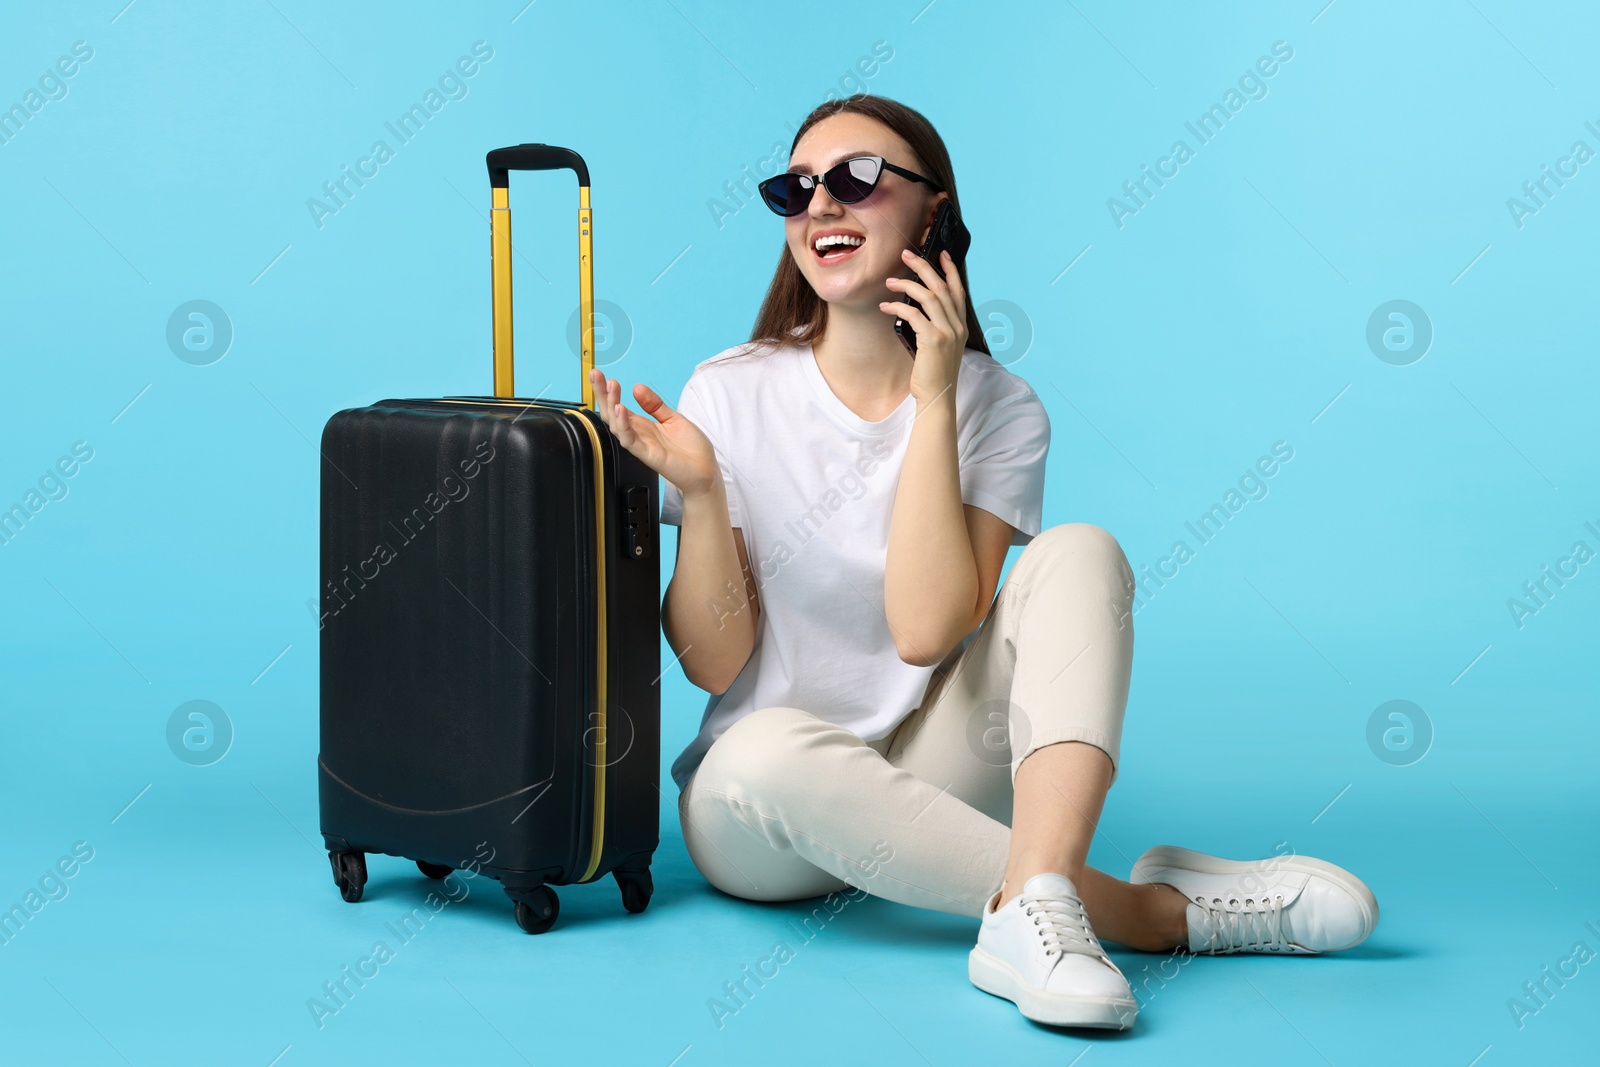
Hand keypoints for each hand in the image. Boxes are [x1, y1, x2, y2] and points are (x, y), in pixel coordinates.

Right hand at [588, 368, 721, 500]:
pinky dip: (623, 425)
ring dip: (611, 405)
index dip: (608, 391)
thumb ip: (654, 404)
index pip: (618, 406)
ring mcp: (641, 445)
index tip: (601, 375)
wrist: (706, 472)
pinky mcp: (648, 454)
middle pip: (612, 413)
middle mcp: (638, 435)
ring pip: (617, 425)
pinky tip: (621, 409)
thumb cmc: (691, 449)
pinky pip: (630, 440)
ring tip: (611, 387)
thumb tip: (637, 387)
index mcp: (642, 426)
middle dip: (602, 394)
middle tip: (595, 375)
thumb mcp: (672, 418)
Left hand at [880, 247, 967, 407]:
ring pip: (929, 296)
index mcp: (961, 326)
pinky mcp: (934, 340)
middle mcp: (958, 326)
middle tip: (907, 255)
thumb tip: (917, 306)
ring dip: (907, 284)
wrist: (938, 396)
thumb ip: (936, 325)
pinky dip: (898, 306)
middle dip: (923, 267)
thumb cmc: (935, 373)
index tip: (940, 253)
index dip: (950, 270)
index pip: (958, 290)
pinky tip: (886, 306)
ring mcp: (948, 332)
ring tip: (890, 281)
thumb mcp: (941, 345)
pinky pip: (914, 314)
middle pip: (942, 287)